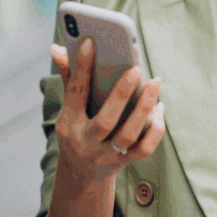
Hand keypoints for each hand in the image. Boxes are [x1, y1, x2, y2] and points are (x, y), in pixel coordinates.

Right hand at [50, 39, 165, 179]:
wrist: (80, 174)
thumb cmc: (76, 129)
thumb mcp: (68, 108)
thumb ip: (68, 77)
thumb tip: (58, 47)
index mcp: (67, 125)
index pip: (74, 93)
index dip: (80, 67)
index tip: (89, 42)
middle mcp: (85, 143)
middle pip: (105, 121)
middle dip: (122, 94)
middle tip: (136, 68)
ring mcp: (106, 155)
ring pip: (129, 135)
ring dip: (145, 108)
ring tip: (155, 82)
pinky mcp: (124, 162)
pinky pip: (145, 148)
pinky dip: (156, 128)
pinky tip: (159, 107)